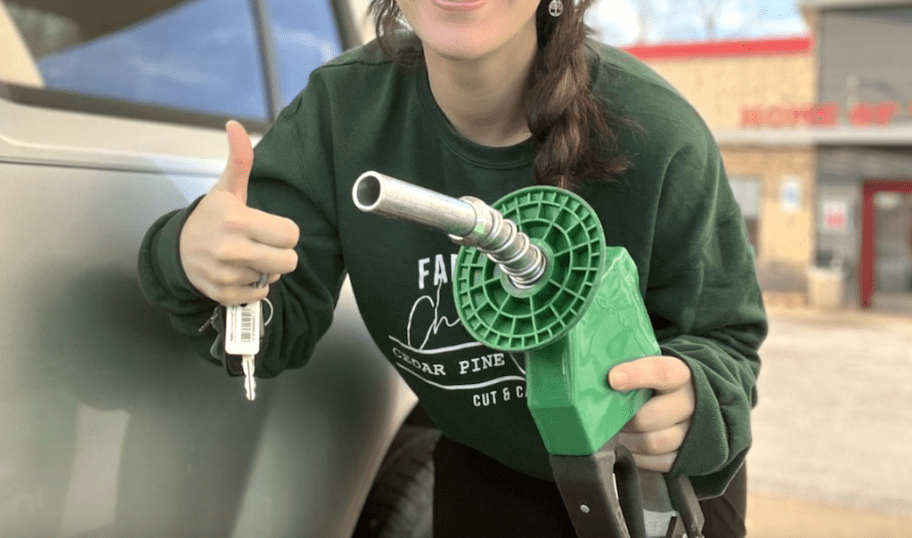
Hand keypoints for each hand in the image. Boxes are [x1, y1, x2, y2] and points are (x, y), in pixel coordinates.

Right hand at [179, 121, 299, 305]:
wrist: (176, 251)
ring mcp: (227, 275)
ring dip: (265, 268)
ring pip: (273, 277)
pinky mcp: (224, 295)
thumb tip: (235, 125)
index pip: (291, 235)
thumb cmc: (210, 218)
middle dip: (281, 253)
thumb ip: (240, 159)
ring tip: (245, 256)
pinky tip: (237, 272)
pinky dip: (253, 285)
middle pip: (289, 261)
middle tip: (263, 244)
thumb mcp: (227, 189)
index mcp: (237, 221)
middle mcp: (232, 250)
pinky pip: (259, 293)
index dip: (285, 231)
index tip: (270, 227)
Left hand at [608, 355, 694, 472]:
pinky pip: (660, 462)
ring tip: (618, 433)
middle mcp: (690, 402)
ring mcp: (692, 430)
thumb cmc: (653, 382)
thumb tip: (597, 375)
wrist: (683, 399)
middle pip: (650, 416)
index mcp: (680, 374)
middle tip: (607, 418)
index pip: (662, 372)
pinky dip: (639, 457)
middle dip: (623, 420)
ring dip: (628, 441)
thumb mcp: (645, 366)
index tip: (612, 379)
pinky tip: (630, 446)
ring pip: (653, 442)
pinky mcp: (687, 454)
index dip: (636, 375)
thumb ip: (626, 367)